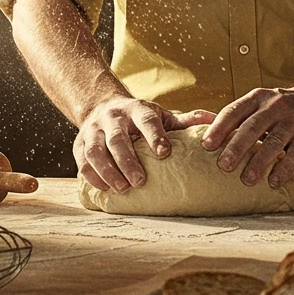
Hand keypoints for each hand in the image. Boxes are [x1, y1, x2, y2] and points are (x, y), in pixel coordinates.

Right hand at [74, 98, 215, 192]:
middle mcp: (112, 118)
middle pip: (117, 138)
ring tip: (122, 188)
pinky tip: (105, 189)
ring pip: (95, 150)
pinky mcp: (79, 144)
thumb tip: (213, 120)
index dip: (155, 135)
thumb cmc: (138, 118)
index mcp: (136, 109)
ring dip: (107, 170)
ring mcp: (93, 130)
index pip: (146, 120)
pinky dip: (93, 177)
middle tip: (140, 181)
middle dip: (128, 160)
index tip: (165, 153)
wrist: (101, 105)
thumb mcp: (160, 115)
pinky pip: (82, 162)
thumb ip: (184, 120)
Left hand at [201, 87, 293, 187]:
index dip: (219, 128)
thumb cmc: (284, 107)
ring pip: (274, 141)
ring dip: (259, 162)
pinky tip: (274, 182)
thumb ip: (242, 117)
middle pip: (252, 127)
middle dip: (236, 147)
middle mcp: (275, 105)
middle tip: (223, 166)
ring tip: (246, 180)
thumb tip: (208, 140)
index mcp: (258, 97)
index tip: (205, 145)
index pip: (234, 111)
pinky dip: (284, 169)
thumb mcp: (264, 103)